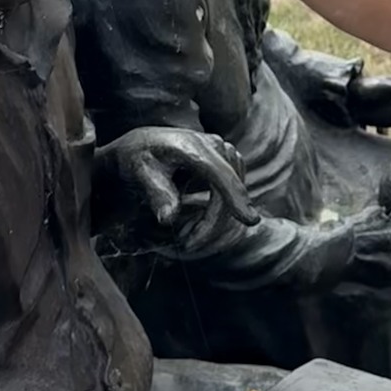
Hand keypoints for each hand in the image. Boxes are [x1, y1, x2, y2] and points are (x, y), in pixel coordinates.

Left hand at [99, 127, 258, 237]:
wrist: (142, 146)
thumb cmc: (139, 159)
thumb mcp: (141, 175)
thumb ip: (157, 194)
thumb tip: (169, 219)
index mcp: (193, 147)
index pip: (221, 175)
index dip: (236, 198)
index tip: (251, 221)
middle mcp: (215, 145)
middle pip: (228, 191)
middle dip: (212, 223)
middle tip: (188, 245)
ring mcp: (224, 152)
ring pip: (233, 194)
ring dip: (216, 220)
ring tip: (189, 234)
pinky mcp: (228, 162)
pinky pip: (232, 192)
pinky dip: (218, 211)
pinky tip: (199, 222)